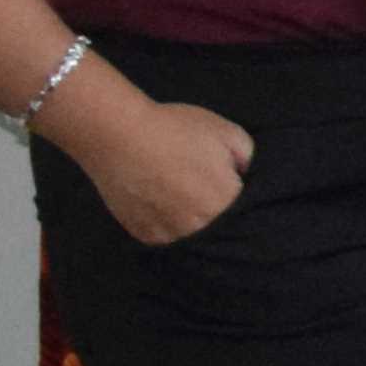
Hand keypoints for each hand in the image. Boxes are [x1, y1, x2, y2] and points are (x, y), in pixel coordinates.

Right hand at [66, 89, 249, 248]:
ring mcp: (168, 234)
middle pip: (220, 226)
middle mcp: (198, 226)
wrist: (117, 135)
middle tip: (199, 184)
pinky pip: (166, 236)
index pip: (246, 211)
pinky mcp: (143, 235)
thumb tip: (245, 177)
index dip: (238, 194)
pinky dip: (167, 223)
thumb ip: (248, 160)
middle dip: (216, 207)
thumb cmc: (176, 130)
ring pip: (192, 234)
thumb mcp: (228, 133)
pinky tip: (162, 202)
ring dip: (191, 219)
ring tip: (179, 192)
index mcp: (224, 202)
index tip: (227, 181)